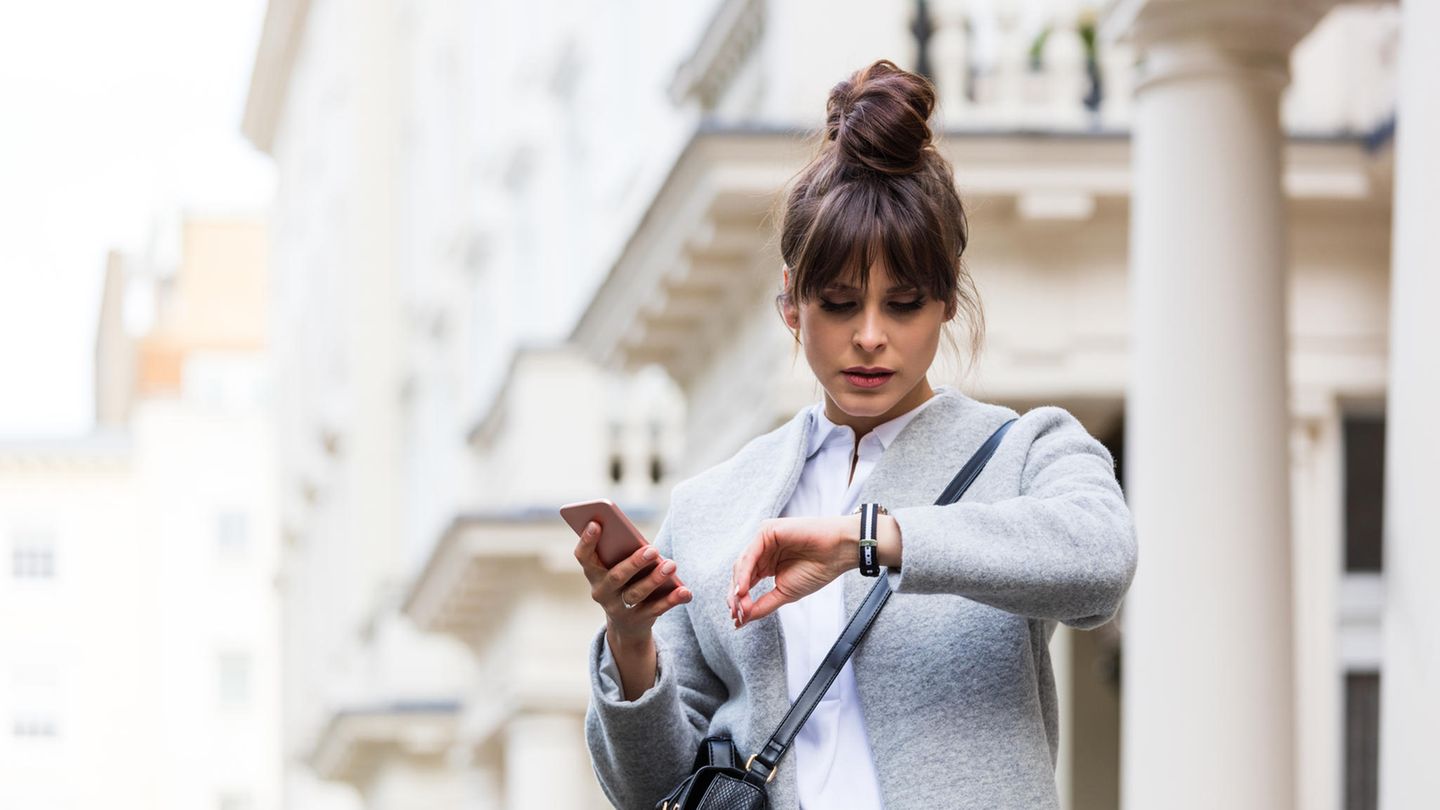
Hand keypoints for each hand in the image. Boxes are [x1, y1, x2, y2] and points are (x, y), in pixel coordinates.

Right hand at [573, 520, 691, 641]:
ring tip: (671, 565)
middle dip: (634, 562)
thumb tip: (645, 543)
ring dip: (655, 579)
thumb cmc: (623, 580)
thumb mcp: (617, 566)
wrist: (626, 624)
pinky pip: (657, 609)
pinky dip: (672, 599)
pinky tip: (685, 591)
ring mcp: (619, 609)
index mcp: (593, 573)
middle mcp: (601, 592)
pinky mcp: (639, 620)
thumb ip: (623, 551)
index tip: (596, 523)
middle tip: (653, 549)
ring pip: (636, 593)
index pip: (583, 556)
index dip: (586, 540)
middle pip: (616, 576)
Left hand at [728, 516, 855, 627]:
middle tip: (738, 616)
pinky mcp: (766, 531)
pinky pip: (750, 554)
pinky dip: (744, 573)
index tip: (738, 622)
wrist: (838, 553)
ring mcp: (763, 540)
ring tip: (740, 606)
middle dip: (736, 597)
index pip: (745, 583)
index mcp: (766, 564)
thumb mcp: (785, 593)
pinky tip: (743, 589)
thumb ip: (763, 605)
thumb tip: (742, 620)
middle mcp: (762, 552)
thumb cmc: (817, 570)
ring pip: (741, 565)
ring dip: (738, 587)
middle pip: (740, 575)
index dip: (740, 602)